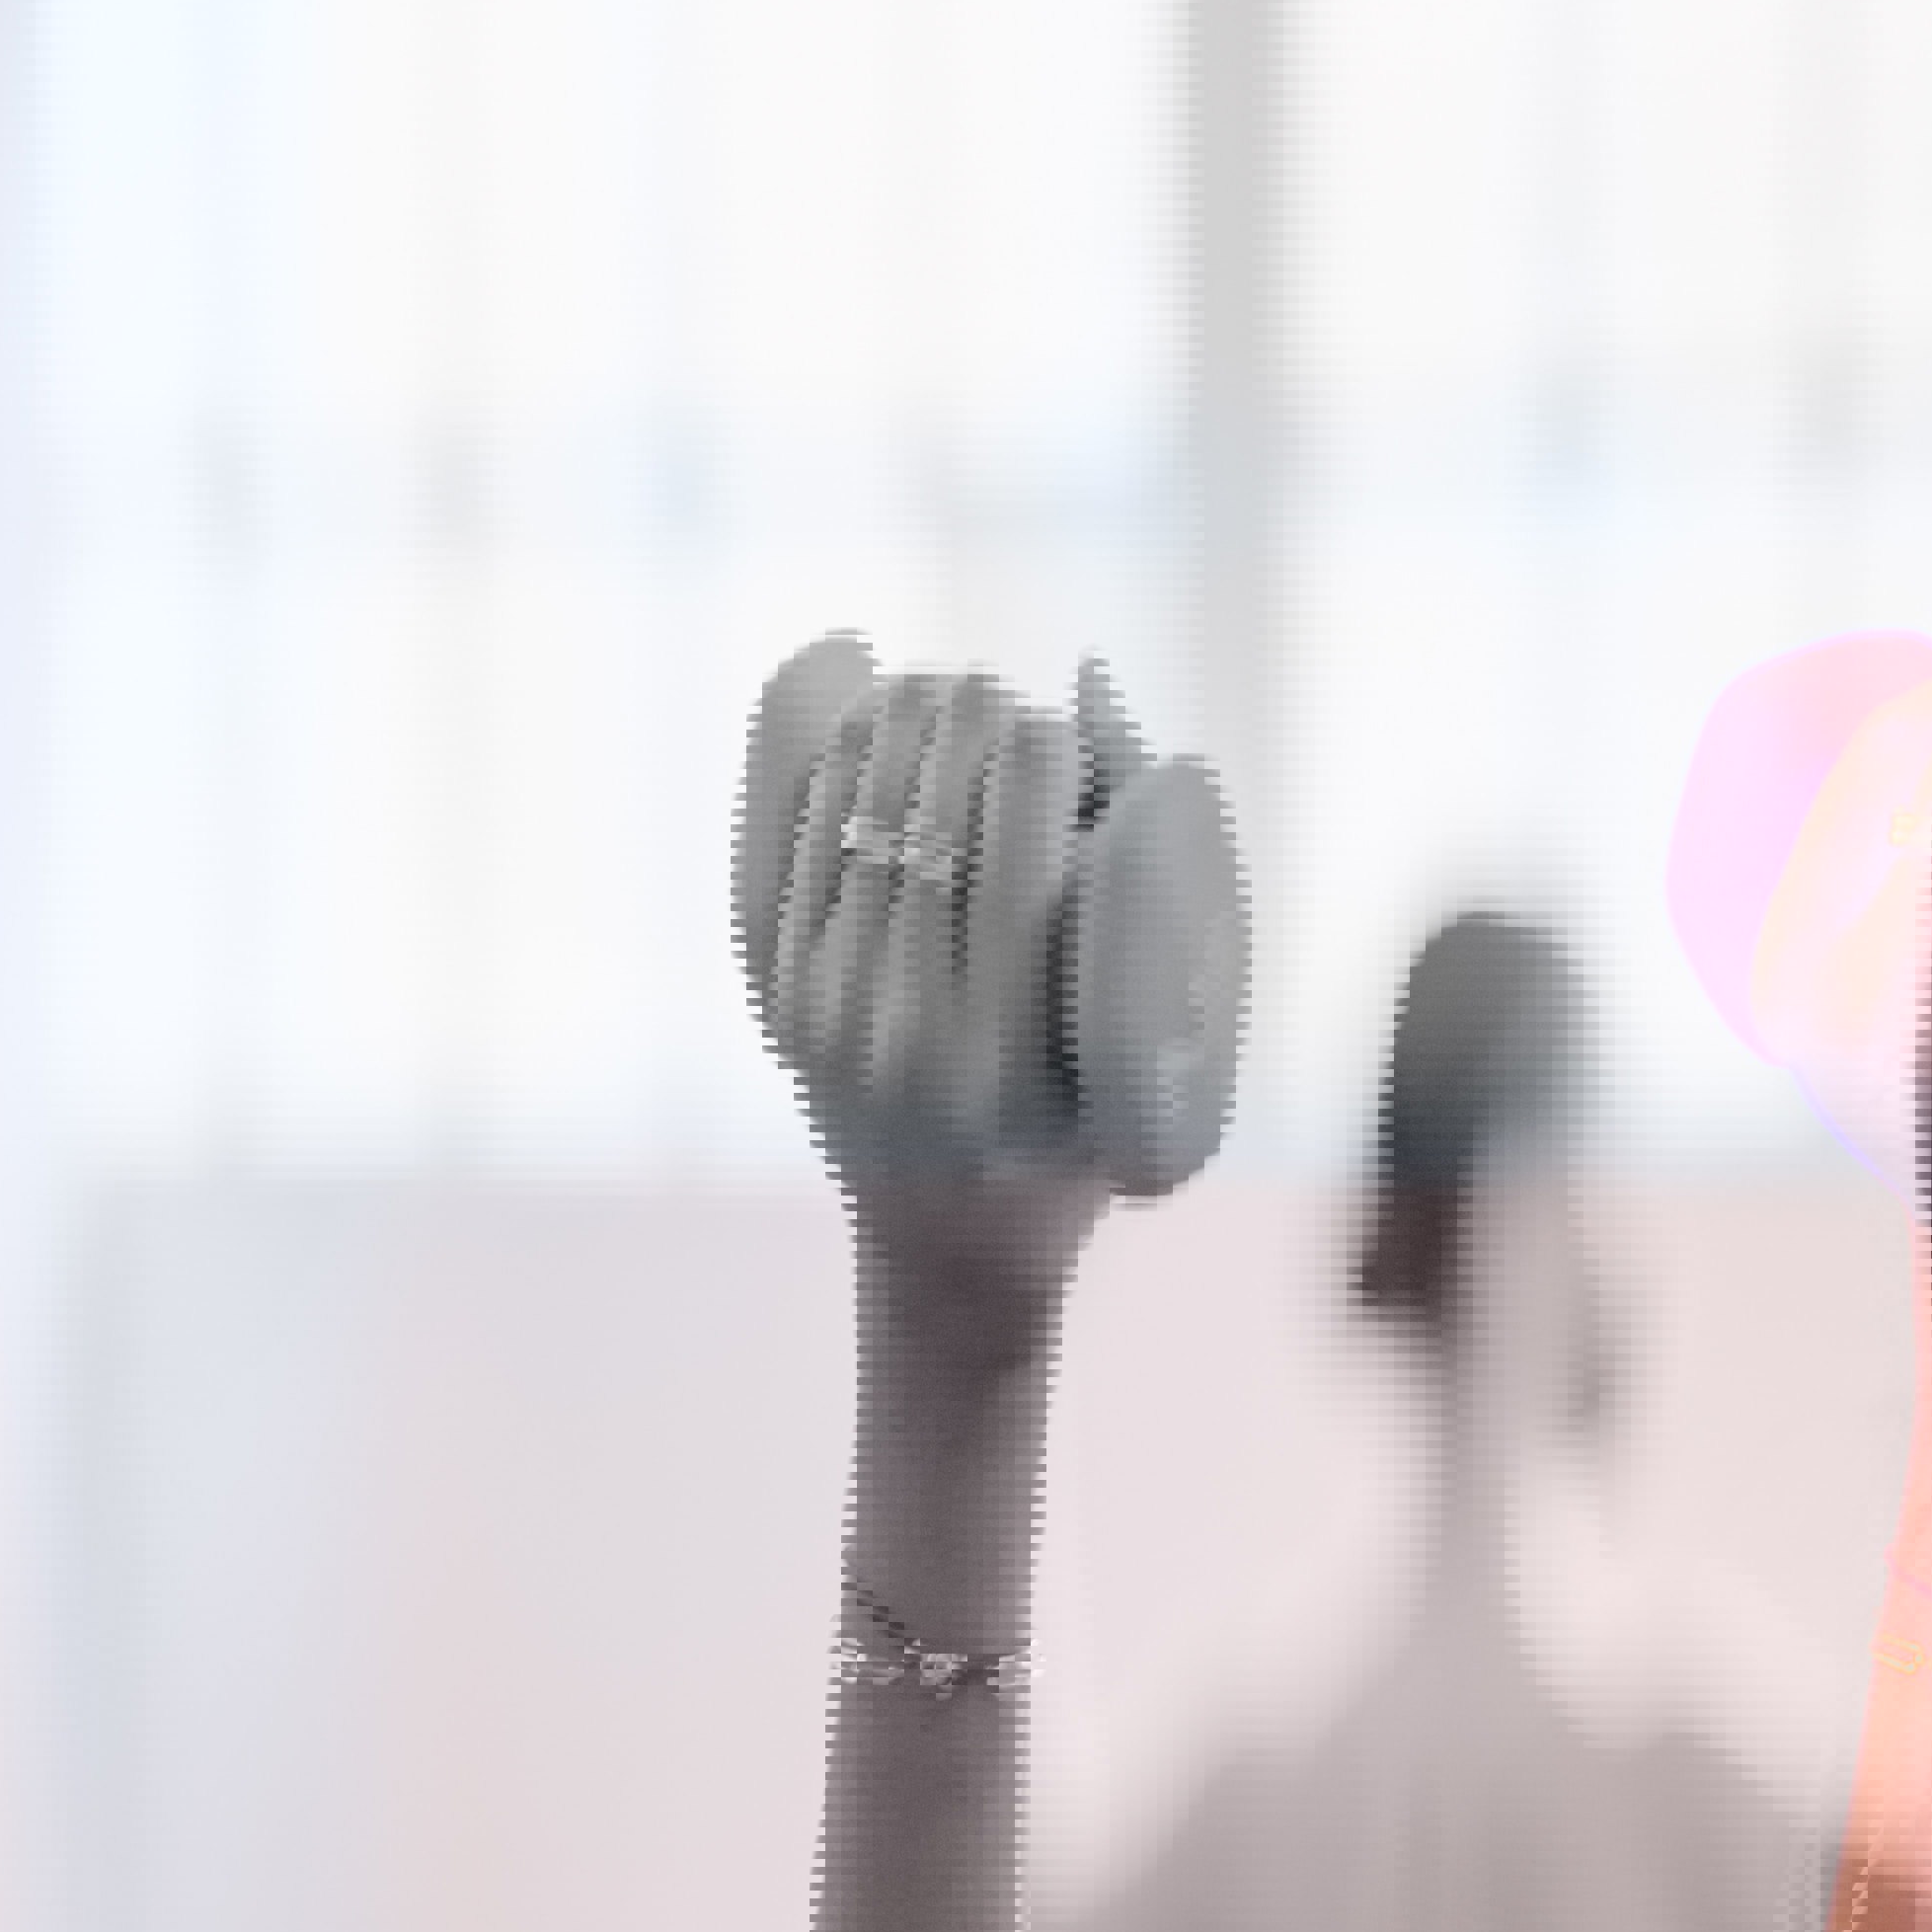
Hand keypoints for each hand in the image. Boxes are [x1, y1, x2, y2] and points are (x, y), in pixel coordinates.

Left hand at [738, 639, 1247, 1330]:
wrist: (952, 1244)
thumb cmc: (1092, 1132)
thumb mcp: (1158, 1039)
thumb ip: (1153, 873)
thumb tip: (1091, 686)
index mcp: (1008, 1060)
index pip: (1019, 849)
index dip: (1041, 756)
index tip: (1062, 729)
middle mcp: (902, 1039)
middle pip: (930, 812)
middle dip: (968, 730)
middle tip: (1000, 707)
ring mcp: (823, 1012)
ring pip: (854, 808)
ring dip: (898, 725)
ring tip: (942, 697)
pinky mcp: (774, 986)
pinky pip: (793, 828)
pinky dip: (826, 751)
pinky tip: (862, 706)